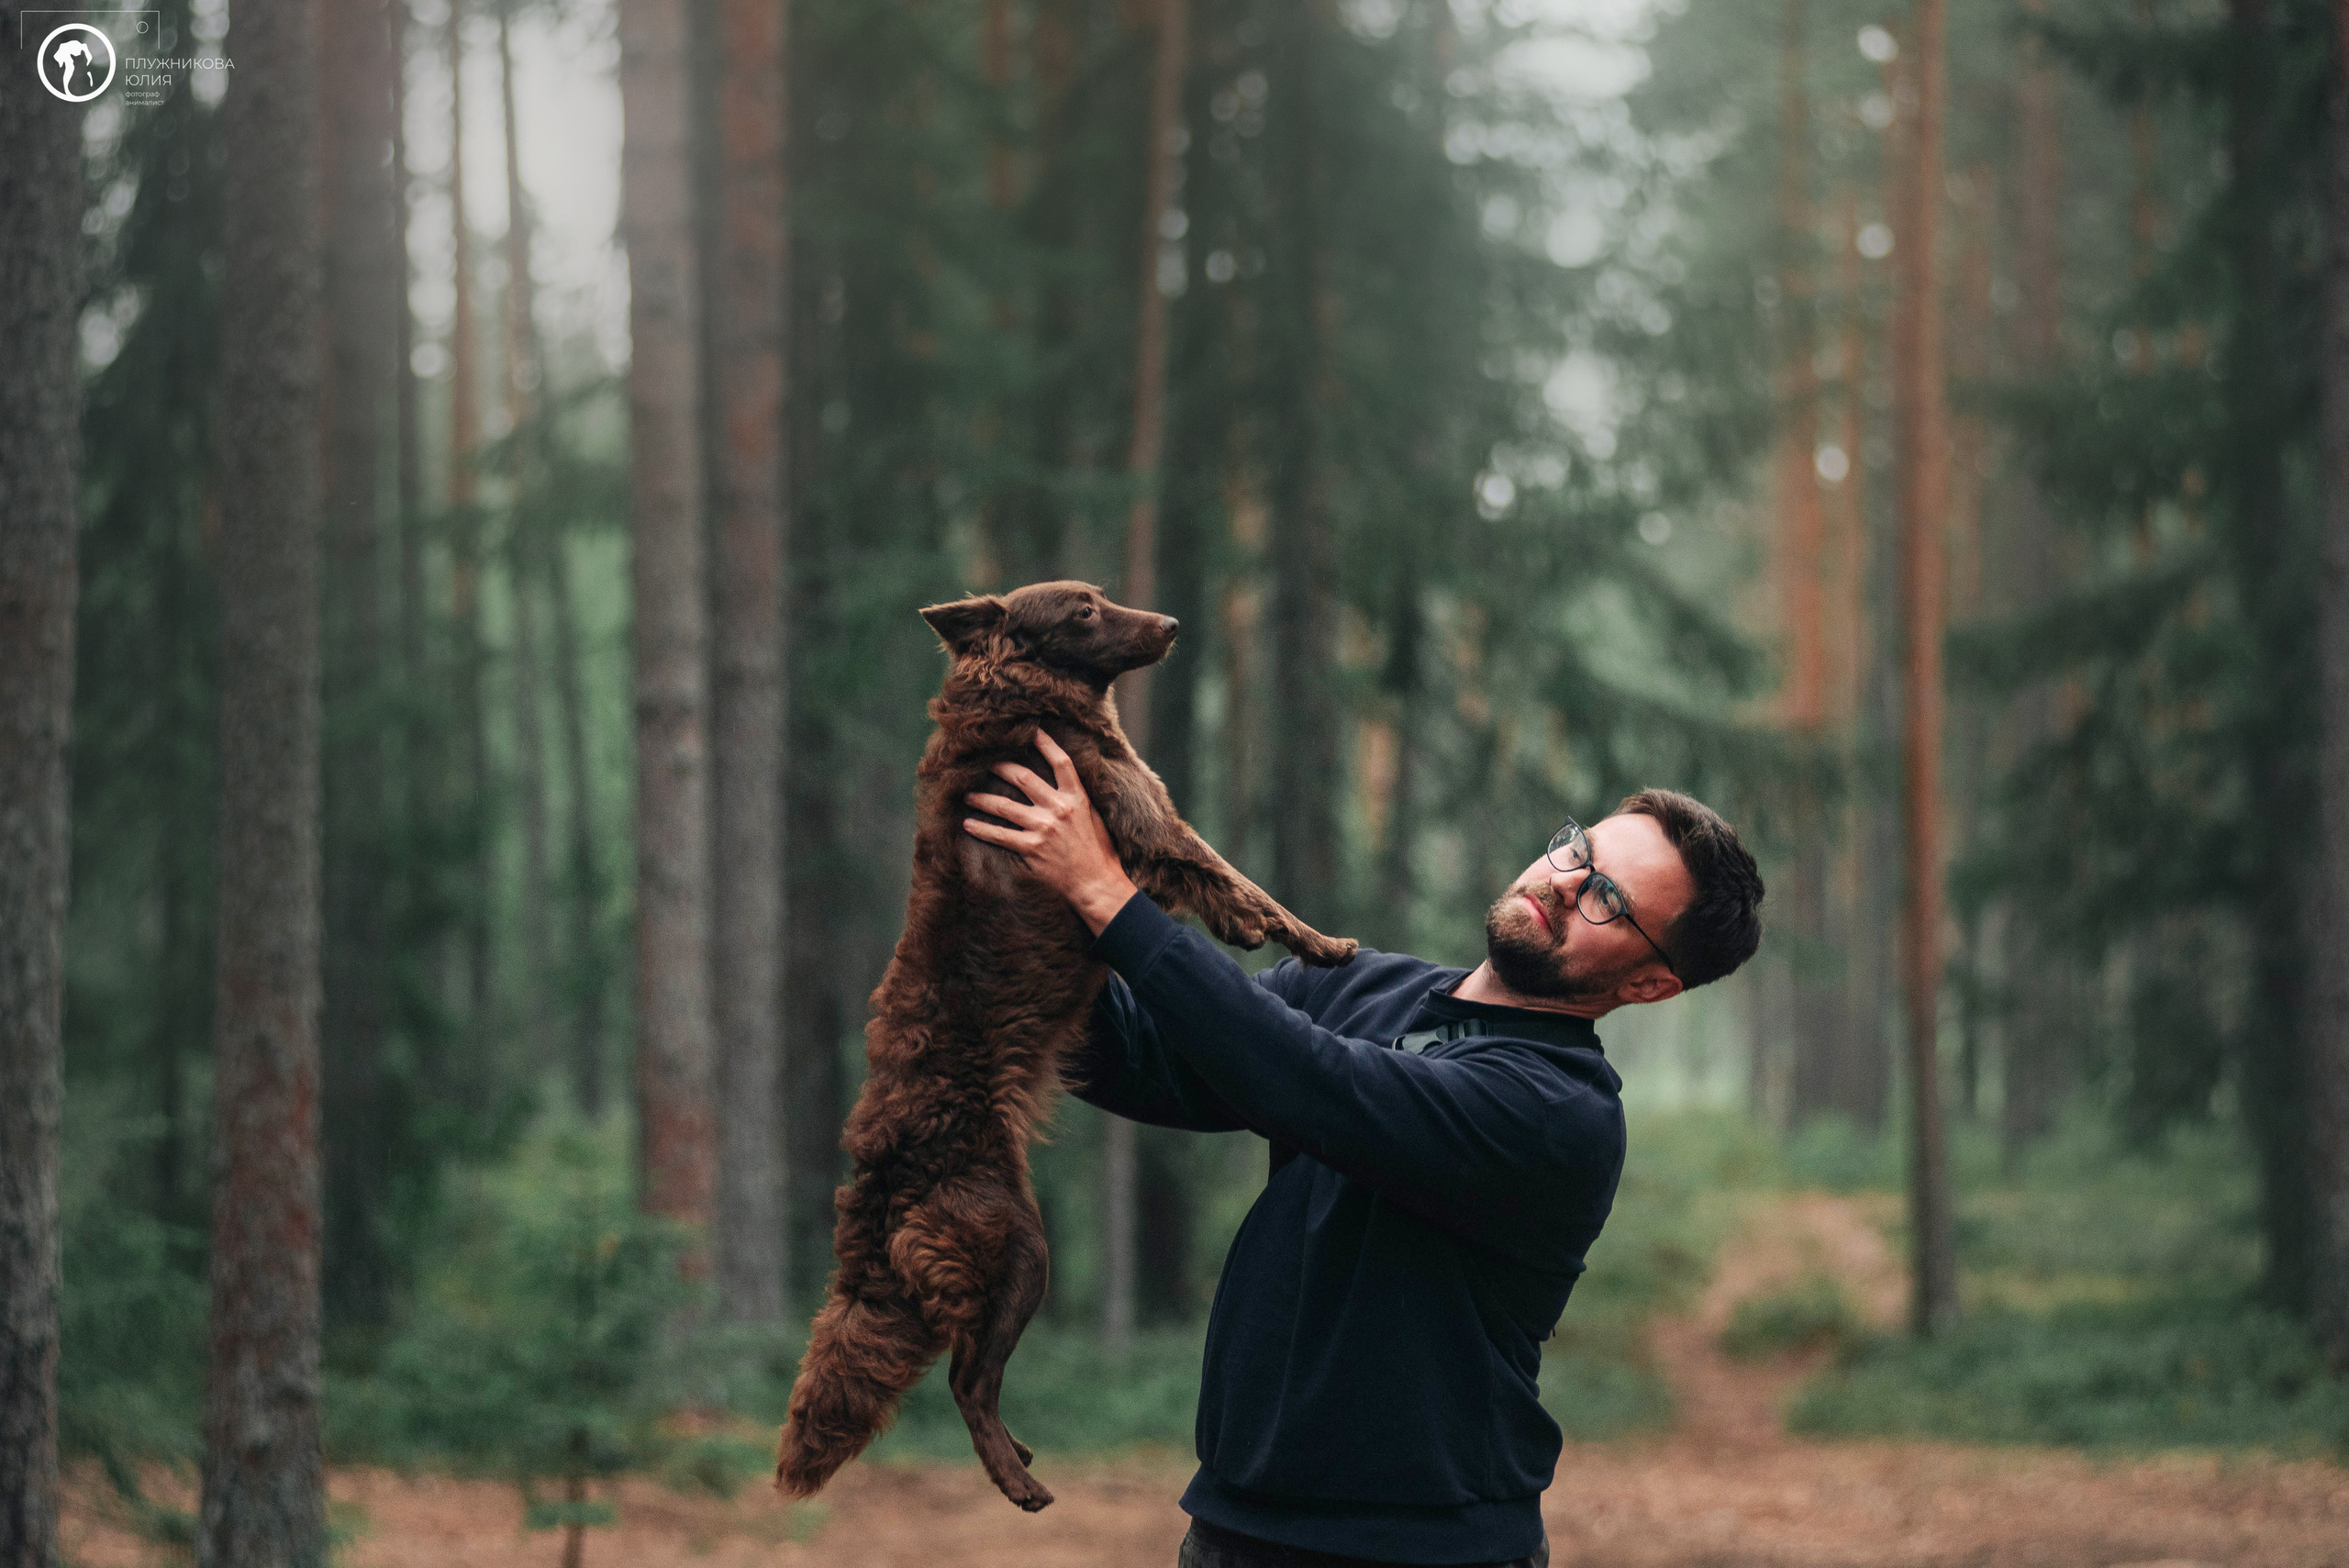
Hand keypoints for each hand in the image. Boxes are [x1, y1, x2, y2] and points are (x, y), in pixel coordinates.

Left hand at [962, 729, 1138, 934]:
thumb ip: (1075, 798)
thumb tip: (1059, 781)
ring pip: (1005, 805)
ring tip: (967, 795)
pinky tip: (968, 824)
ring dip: (982, 798)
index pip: (1061, 762)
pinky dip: (982, 829)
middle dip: (1001, 767)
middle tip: (985, 762)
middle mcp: (1059, 809)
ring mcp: (1044, 828)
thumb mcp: (1093, 817)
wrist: (1096, 883)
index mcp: (1077, 798)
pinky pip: (1000, 835)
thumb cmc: (1098, 851)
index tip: (1031, 730)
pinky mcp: (1031, 848)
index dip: (1046, 744)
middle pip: (1024, 777)